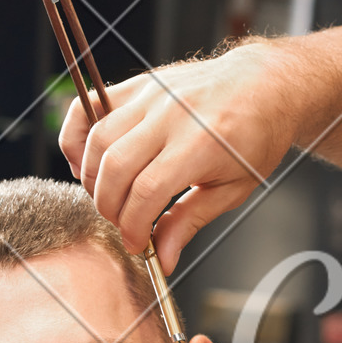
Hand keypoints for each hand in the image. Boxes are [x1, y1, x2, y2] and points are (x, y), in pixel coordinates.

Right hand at [58, 44, 297, 264]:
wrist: (265, 86)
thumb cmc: (255, 135)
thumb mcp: (233, 188)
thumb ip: (190, 221)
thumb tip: (164, 258)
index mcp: (200, 143)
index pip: (147, 192)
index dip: (133, 226)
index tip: (137, 244)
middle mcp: (171, 115)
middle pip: (115, 168)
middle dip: (110, 207)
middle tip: (123, 223)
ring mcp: (151, 95)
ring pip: (98, 140)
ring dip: (93, 178)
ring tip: (110, 197)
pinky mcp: (138, 85)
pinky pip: (88, 106)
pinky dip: (76, 136)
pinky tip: (85, 161)